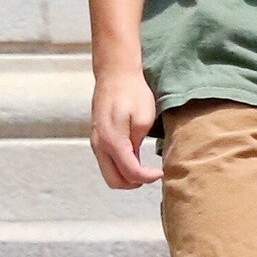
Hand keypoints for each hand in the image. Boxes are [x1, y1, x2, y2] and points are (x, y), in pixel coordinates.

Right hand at [90, 68, 162, 187]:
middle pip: (115, 181)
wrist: (115, 74)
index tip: (161, 172)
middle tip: (152, 175)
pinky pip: (106, 162)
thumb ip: (138, 144)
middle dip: (135, 183)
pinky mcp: (97, 138)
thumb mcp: (144, 119)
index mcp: (112, 141)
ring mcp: (95, 142)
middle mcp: (99, 145)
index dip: (148, 177)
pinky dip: (120, 167)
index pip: (130, 172)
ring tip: (145, 169)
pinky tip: (135, 159)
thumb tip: (137, 162)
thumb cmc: (132, 92)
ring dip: (126, 176)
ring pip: (109, 173)